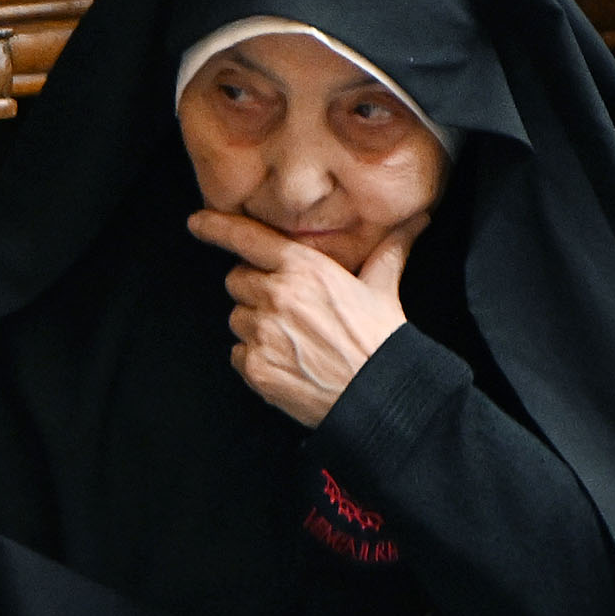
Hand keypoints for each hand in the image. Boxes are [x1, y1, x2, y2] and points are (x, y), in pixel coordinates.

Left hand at [191, 207, 423, 426]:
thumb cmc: (380, 340)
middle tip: (287, 308)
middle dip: (255, 290)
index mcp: (304, 269)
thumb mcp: (384, 288)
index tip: (196, 222)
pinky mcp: (254, 366)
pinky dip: (254, 358)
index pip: (248, 239)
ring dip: (255, 326)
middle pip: (237, 280)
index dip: (218, 228)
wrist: (378, 396)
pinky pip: (236, 353)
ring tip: (293, 340)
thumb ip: (390, 250)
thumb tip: (418, 219)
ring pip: (236, 317)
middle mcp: (276, 295)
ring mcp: (261, 332)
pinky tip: (287, 362)